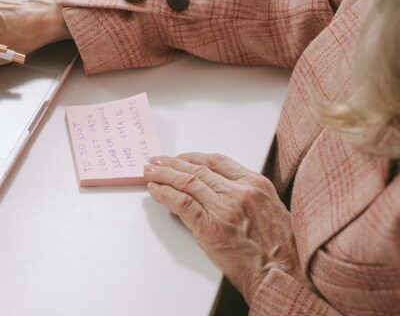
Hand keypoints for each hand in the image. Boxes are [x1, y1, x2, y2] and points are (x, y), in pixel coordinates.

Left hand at [141, 153, 304, 301]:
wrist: (284, 276)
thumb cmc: (281, 251)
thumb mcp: (271, 211)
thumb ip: (245, 197)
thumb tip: (213, 192)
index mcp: (256, 184)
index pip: (217, 161)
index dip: (193, 157)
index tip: (179, 158)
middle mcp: (240, 192)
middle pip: (198, 169)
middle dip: (173, 163)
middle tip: (157, 161)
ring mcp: (225, 208)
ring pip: (187, 182)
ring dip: (163, 175)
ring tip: (150, 172)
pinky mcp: (211, 227)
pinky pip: (181, 203)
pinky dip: (165, 194)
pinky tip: (155, 190)